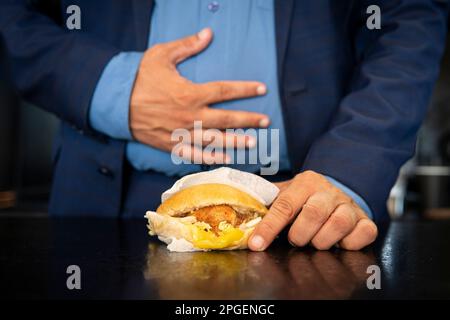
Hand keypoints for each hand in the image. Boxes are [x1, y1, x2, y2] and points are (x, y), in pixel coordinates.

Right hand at [130, 28, 268, 163]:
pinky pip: (195, 153)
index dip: (245, 89)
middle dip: (249, 119)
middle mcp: (191, 115)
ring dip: (236, 142)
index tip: (262, 89)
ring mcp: (183, 132)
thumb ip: (187, 46)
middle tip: (266, 121)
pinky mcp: (173, 144)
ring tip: (254, 143)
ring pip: (215, 139)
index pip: (225, 90)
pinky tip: (225, 159)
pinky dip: (211, 157)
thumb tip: (208, 33)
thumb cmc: (140, 78)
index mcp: (191, 93)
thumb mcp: (161, 55)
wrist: (117, 103)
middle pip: (227, 119)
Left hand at [248, 171, 377, 250]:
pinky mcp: (366, 220)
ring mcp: (349, 205)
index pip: (284, 205)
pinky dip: (349, 243)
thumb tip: (241, 216)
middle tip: (296, 239)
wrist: (334, 194)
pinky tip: (338, 242)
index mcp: (305, 182)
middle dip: (300, 234)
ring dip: (322, 241)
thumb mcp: (284, 195)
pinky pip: (363, 233)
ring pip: (339, 223)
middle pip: (314, 213)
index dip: (269, 228)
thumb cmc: (303, 200)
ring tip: (314, 241)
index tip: (256, 245)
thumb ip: (266, 203)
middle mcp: (329, 191)